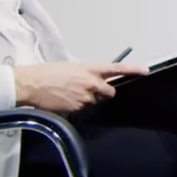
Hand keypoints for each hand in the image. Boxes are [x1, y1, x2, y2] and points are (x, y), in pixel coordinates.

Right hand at [14, 61, 144, 112]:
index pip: (116, 68)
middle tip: (87, 90)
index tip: (145, 71)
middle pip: (109, 92)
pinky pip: (83, 110)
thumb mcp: (70, 67)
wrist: (31, 84)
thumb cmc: (47, 73)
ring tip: (68, 94)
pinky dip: (77, 107)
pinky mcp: (78, 108)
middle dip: (102, 93)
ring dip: (87, 100)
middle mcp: (91, 82)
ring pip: (94, 102)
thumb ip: (86, 74)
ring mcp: (85, 97)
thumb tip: (93, 80)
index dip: (133, 69)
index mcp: (89, 68)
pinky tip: (64, 101)